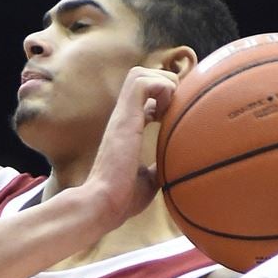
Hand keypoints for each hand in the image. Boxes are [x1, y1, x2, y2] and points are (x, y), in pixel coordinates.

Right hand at [85, 66, 178, 227]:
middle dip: (164, 82)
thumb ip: (157, 168)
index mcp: (126, 128)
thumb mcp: (149, 180)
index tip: (172, 116)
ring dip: (162, 83)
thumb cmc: (122, 197)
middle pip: (139, 75)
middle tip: (174, 108)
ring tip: (169, 108)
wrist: (103, 203)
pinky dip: (160, 88)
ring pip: (140, 74)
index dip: (162, 97)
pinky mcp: (124, 117)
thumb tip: (173, 169)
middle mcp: (122, 117)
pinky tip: (165, 112)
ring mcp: (121, 115)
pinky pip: (142, 83)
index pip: (142, 95)